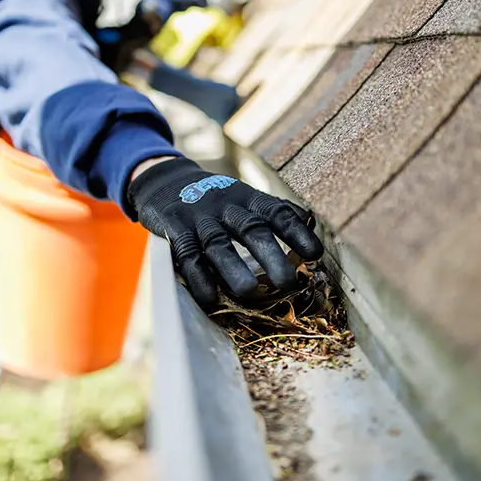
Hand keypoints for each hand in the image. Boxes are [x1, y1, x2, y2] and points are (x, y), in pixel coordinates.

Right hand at [128, 157, 322, 307]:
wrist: (165, 181)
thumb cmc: (215, 197)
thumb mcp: (244, 196)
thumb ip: (274, 209)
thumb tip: (311, 221)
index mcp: (248, 198)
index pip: (277, 212)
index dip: (296, 232)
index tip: (315, 254)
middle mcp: (226, 205)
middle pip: (250, 229)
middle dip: (270, 256)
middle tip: (288, 282)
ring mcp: (199, 217)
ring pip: (217, 243)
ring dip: (233, 268)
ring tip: (250, 292)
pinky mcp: (174, 228)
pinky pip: (187, 254)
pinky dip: (198, 277)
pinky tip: (210, 298)